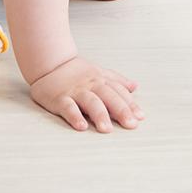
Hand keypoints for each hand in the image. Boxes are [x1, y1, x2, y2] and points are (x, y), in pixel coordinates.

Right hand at [29, 56, 143, 131]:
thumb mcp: (100, 72)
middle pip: (109, 97)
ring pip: (91, 102)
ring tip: (107, 129)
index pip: (119, 92)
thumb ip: (117, 80)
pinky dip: (75, 116)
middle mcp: (91, 85)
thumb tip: (135, 86)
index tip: (140, 117)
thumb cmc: (77, 72)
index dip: (130, 104)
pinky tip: (81, 126)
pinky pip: (68, 107)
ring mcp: (76, 91)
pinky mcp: (60, 98)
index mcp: (102, 80)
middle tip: (131, 125)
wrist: (51, 63)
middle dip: (121, 111)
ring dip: (100, 115)